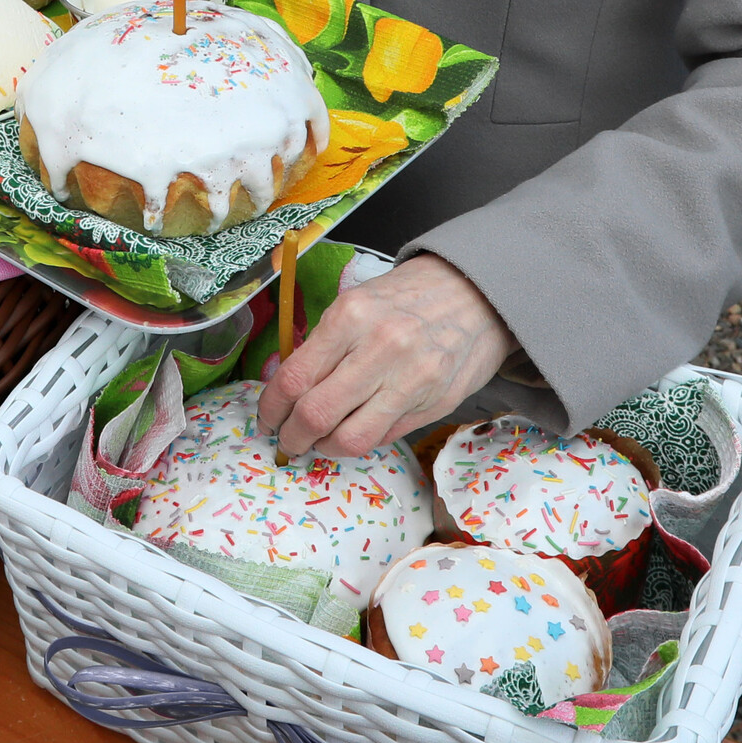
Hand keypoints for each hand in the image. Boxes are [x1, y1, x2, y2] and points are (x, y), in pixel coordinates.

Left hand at [258, 254, 516, 457]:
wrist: (475, 294)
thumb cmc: (404, 300)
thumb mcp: (354, 305)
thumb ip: (320, 348)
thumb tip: (283, 394)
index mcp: (350, 318)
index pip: (293, 380)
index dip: (270, 410)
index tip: (267, 420)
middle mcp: (381, 349)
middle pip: (315, 415)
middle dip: (292, 437)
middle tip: (288, 440)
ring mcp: (412, 380)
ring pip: (350, 439)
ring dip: (324, 449)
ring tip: (319, 442)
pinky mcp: (436, 404)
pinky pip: (383, 438)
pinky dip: (360, 440)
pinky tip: (354, 429)